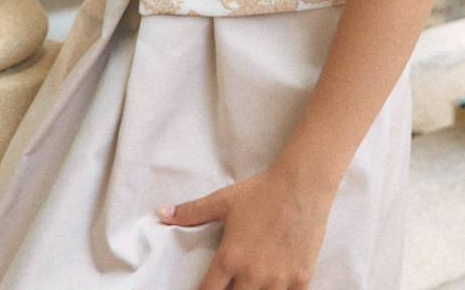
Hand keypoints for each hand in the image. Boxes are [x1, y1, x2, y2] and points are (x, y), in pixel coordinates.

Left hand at [158, 165, 335, 289]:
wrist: (302, 184)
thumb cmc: (262, 191)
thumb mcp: (224, 200)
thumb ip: (192, 212)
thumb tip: (162, 214)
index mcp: (230, 258)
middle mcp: (252, 275)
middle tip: (231, 283)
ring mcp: (278, 281)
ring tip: (250, 283)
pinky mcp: (300, 280)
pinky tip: (275, 285)